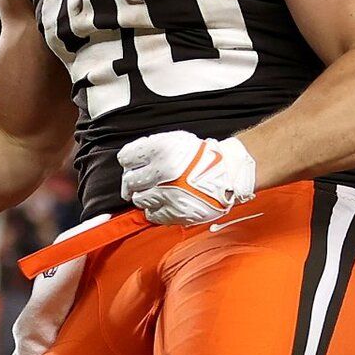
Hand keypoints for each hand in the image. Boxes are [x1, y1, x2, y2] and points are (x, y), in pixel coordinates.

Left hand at [117, 132, 255, 224]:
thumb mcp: (174, 140)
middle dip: (135, 181)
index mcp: (160, 150)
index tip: (134, 165)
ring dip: (145, 196)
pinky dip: (155, 210)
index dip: (130, 162)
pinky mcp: (175, 211)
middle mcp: (162, 171)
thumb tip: (130, 161)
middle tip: (145, 181)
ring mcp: (167, 193)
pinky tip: (164, 202)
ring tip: (158, 191)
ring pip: (139, 199)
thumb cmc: (202, 156)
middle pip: (129, 181)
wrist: (229, 173)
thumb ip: (149, 148)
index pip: (126, 158)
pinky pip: (152, 215)